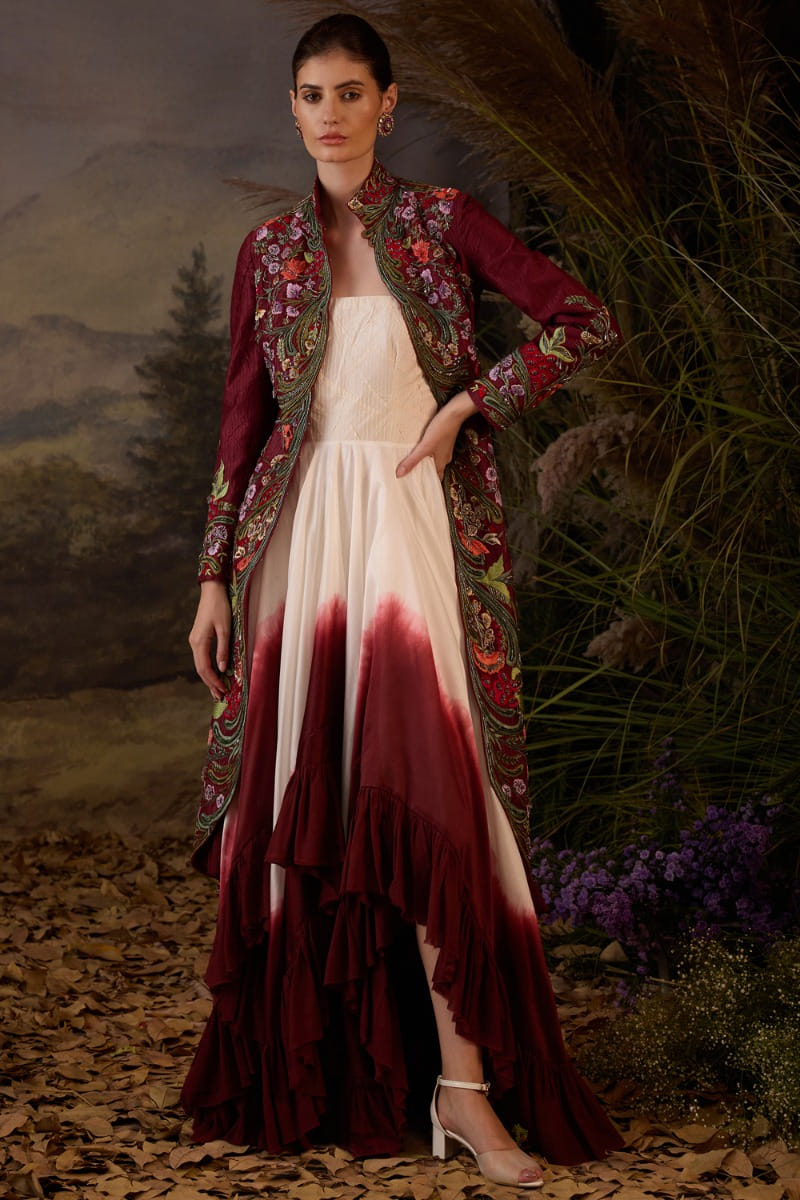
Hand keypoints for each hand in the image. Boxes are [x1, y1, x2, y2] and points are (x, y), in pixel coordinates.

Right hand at [189, 580, 231, 700]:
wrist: (211, 592)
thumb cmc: (219, 607)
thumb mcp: (225, 629)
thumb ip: (223, 649)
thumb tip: (222, 669)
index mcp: (199, 642)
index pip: (204, 668)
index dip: (213, 681)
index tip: (223, 690)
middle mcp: (194, 643)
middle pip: (200, 669)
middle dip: (209, 683)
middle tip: (219, 695)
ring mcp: (194, 640)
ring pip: (200, 664)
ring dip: (208, 677)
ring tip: (217, 688)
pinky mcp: (198, 638)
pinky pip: (201, 657)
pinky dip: (207, 668)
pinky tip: (214, 673)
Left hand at [396, 390, 477, 480]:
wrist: (454, 412)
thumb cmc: (441, 430)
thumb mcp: (424, 447)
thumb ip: (412, 461)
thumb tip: (399, 475)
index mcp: (442, 463)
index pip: (435, 479)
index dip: (428, 485)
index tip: (418, 490)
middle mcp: (445, 457)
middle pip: (434, 470)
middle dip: (424, 474)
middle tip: (411, 478)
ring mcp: (445, 448)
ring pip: (434, 460)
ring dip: (425, 463)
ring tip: (412, 465)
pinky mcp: (443, 439)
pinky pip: (434, 450)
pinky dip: (427, 453)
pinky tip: (420, 449)